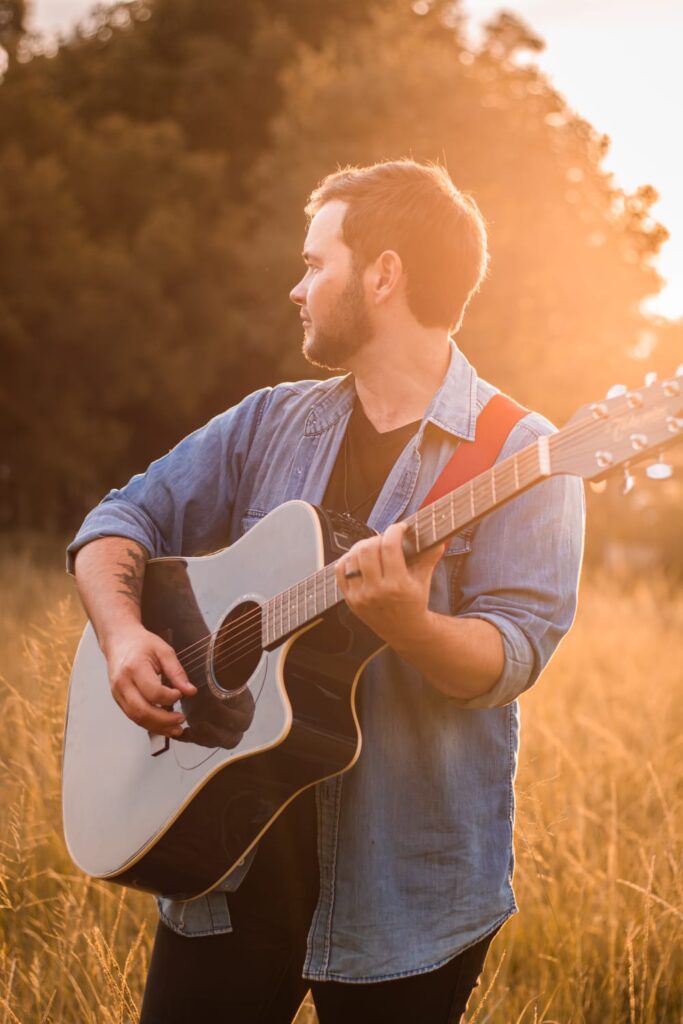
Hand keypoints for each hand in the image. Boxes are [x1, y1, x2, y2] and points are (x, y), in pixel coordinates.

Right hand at [105, 623, 197, 736]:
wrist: (119, 640)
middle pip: (142, 710)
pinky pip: (133, 717)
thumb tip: (190, 691)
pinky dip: (149, 724)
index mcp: (134, 668)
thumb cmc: (141, 644)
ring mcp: (117, 693)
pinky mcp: (118, 700)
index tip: (181, 694)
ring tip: (175, 729)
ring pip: (136, 718)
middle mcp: (122, 683)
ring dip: (157, 727)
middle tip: (181, 720)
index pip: (153, 691)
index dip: (170, 697)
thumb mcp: (164, 651)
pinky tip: (163, 725)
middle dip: (164, 720)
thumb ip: (177, 672)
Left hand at [335, 523, 444, 648]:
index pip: (390, 547)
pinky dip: (348, 559)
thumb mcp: (423, 580)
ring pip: (352, 557)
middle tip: (385, 540)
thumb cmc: (414, 602)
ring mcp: (361, 596)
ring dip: (362, 547)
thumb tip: (440, 538)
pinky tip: (359, 558)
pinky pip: (340, 570)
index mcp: (398, 585)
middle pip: (367, 549)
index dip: (394, 531)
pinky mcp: (350, 599)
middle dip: (377, 538)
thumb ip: (430, 557)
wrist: (403, 630)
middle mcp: (377, 591)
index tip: (399, 528)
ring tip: (373, 548)